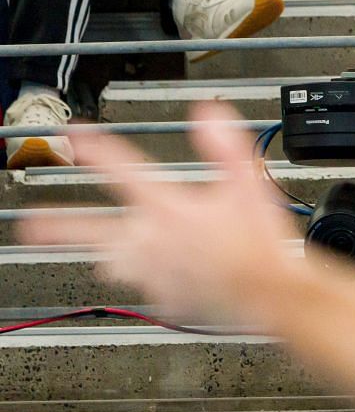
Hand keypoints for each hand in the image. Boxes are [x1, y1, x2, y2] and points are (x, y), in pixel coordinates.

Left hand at [19, 102, 303, 327]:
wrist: (266, 292)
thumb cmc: (259, 242)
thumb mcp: (248, 183)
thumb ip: (224, 146)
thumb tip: (208, 114)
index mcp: (168, 208)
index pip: (124, 170)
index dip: (98, 149)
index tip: (77, 137)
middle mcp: (150, 240)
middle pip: (91, 230)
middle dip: (57, 226)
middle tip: (30, 224)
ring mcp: (153, 271)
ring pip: (113, 262)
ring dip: (105, 254)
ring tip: (97, 255)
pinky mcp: (164, 297)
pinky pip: (148, 285)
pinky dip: (151, 276)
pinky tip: (159, 275)